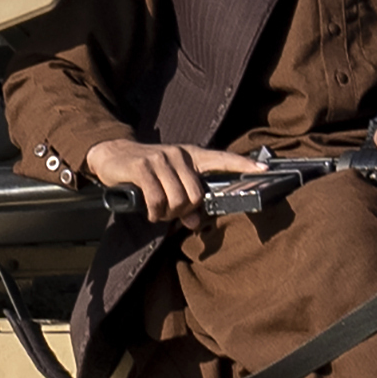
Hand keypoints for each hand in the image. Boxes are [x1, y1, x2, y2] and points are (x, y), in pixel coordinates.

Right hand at [84, 138, 266, 222]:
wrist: (112, 154)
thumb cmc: (145, 172)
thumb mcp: (168, 183)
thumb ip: (185, 201)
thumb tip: (195, 222)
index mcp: (191, 156)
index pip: (222, 158)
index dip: (243, 165)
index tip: (264, 170)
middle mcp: (179, 154)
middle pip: (196, 195)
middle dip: (184, 211)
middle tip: (170, 214)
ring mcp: (161, 159)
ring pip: (178, 199)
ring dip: (168, 214)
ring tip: (158, 212)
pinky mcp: (143, 167)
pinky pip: (157, 199)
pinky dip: (155, 212)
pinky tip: (150, 212)